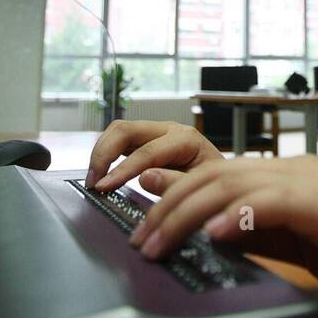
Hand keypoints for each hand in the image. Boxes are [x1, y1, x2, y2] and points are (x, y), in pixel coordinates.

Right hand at [85, 120, 225, 190]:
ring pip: (119, 130)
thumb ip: (175, 183)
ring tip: (94, 179)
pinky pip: (121, 139)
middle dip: (104, 154)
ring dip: (101, 152)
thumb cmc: (215, 185)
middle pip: (125, 130)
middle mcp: (170, 130)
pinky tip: (101, 173)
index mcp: (186, 139)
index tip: (104, 187)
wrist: (223, 180)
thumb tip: (144, 177)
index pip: (146, 152)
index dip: (121, 170)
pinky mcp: (148, 140)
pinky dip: (106, 153)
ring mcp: (157, 133)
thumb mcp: (202, 188)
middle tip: (93, 181)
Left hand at [128, 155, 317, 302]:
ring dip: (187, 215)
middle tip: (139, 242)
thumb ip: (259, 233)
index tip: (142, 219)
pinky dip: (239, 218)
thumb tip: (210, 232)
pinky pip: (275, 204)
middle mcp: (294, 170)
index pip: (217, 177)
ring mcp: (311, 183)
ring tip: (159, 242)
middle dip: (168, 209)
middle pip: (214, 178)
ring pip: (233, 187)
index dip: (175, 196)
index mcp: (288, 176)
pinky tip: (215, 234)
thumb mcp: (304, 242)